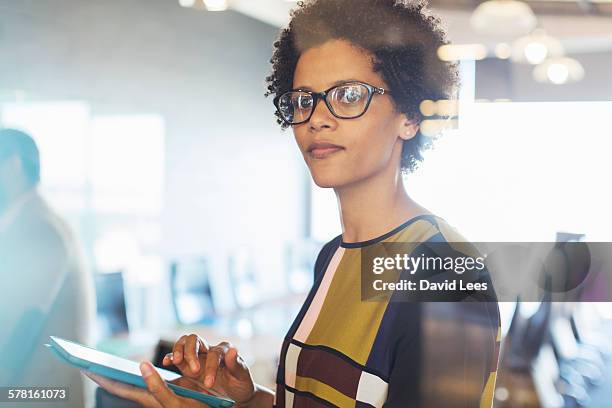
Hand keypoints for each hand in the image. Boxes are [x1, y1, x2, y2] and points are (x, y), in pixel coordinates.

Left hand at [84, 361, 208, 407]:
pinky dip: (135, 375)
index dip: (101, 378)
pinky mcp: (167, 392)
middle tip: (89, 363)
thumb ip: (158, 387)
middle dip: (105, 374)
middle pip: (121, 384)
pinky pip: (145, 382)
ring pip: (132, 383)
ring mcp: (157, 394)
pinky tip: (134, 372)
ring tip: (104, 367)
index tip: (84, 367)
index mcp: (148, 398)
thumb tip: (141, 365)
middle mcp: (149, 396)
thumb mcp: (176, 403)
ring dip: (118, 375)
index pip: (118, 387)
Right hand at [162, 334, 255, 403]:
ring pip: (184, 343)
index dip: (211, 367)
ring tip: (177, 361)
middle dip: (191, 353)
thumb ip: (236, 364)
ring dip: (179, 351)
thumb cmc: (241, 384)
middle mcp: (209, 349)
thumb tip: (233, 350)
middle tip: (194, 371)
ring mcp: (198, 356)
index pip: (214, 353)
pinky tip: (167, 361)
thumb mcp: (242, 376)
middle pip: (195, 339)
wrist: (236, 393)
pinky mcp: (189, 364)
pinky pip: (177, 356)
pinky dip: (171, 356)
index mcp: (224, 350)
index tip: (209, 383)